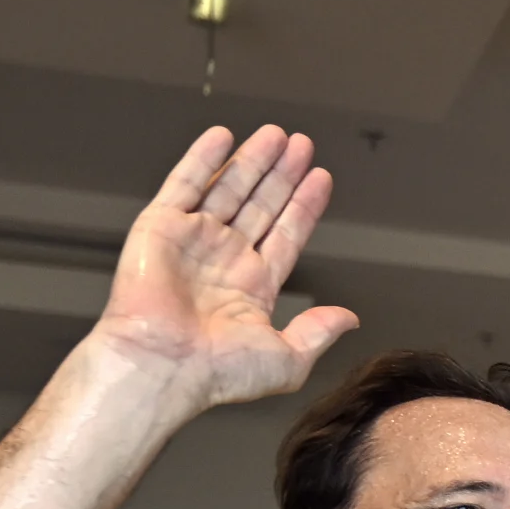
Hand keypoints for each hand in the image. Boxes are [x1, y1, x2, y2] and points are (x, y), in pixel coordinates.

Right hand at [87, 125, 359, 411]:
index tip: (322, 178)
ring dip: (252, 160)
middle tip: (302, 144)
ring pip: (229, 188)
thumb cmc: (217, 373)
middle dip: (283, 174)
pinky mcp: (160, 226)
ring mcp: (192, 240)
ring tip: (277, 135)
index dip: (304, 206)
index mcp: (252, 287)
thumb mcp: (287, 359)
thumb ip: (317, 332)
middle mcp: (223, 259)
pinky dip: (203, 158)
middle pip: (261, 205)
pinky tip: (224, 135)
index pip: (286, 235)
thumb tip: (349, 318)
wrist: (163, 366)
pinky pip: (184, 184)